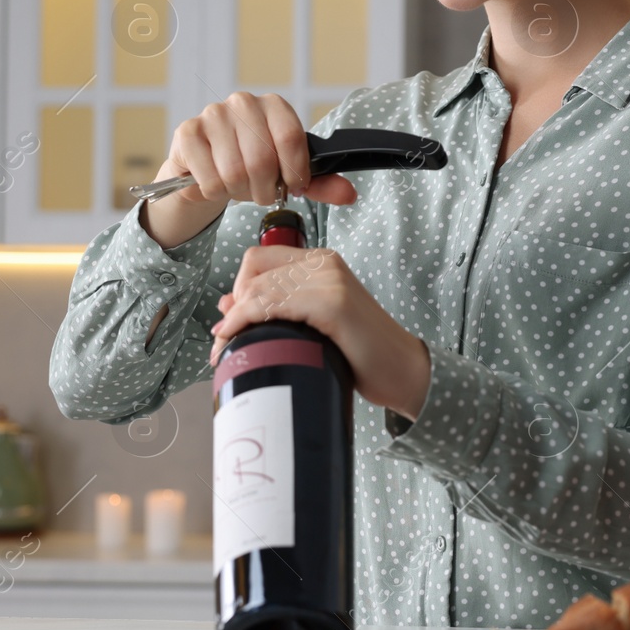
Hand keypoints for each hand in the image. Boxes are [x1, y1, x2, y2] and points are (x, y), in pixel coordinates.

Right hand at [160, 92, 357, 207]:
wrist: (206, 169)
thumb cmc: (251, 167)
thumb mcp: (288, 175)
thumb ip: (320, 184)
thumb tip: (349, 195)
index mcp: (274, 106)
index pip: (292, 138)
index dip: (294, 171)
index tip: (292, 186)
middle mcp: (243, 103)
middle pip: (263, 160)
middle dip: (265, 189)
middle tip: (261, 192)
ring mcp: (213, 115)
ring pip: (235, 172)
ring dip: (239, 192)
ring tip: (238, 187)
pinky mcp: (187, 132)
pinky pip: (209, 177)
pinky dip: (215, 191)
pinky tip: (215, 182)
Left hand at [209, 244, 431, 419]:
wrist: (404, 371)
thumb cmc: (362, 352)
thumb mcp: (313, 323)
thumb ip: (278, 307)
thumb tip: (226, 304)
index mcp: (321, 262)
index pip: (258, 259)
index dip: (238, 288)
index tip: (233, 321)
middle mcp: (324, 263)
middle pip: (253, 272)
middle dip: (231, 309)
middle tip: (225, 342)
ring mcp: (329, 280)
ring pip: (258, 289)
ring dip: (233, 322)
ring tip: (227, 351)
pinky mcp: (332, 303)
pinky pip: (272, 305)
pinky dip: (246, 323)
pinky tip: (239, 340)